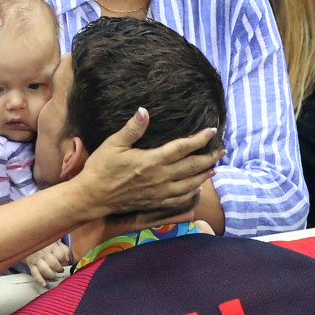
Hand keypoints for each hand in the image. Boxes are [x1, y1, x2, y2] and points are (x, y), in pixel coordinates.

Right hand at [25, 240, 69, 286]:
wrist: (30, 245)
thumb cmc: (47, 246)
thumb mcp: (57, 244)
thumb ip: (65, 250)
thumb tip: (68, 260)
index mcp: (52, 246)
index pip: (60, 255)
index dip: (65, 261)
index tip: (65, 263)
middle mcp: (44, 253)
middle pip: (53, 263)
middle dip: (59, 269)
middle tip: (61, 270)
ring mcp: (37, 260)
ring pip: (44, 269)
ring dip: (51, 276)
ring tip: (55, 277)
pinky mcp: (31, 266)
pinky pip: (35, 274)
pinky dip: (39, 280)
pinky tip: (44, 284)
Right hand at [80, 108, 222, 218]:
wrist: (92, 197)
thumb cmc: (100, 168)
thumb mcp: (113, 144)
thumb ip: (132, 129)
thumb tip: (144, 111)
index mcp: (151, 161)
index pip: (182, 148)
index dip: (199, 139)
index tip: (212, 131)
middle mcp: (159, 178)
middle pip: (192, 167)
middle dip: (209, 158)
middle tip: (222, 151)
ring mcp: (159, 193)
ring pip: (190, 185)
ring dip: (204, 175)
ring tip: (214, 167)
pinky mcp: (155, 203)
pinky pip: (179, 200)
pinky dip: (192, 194)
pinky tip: (196, 189)